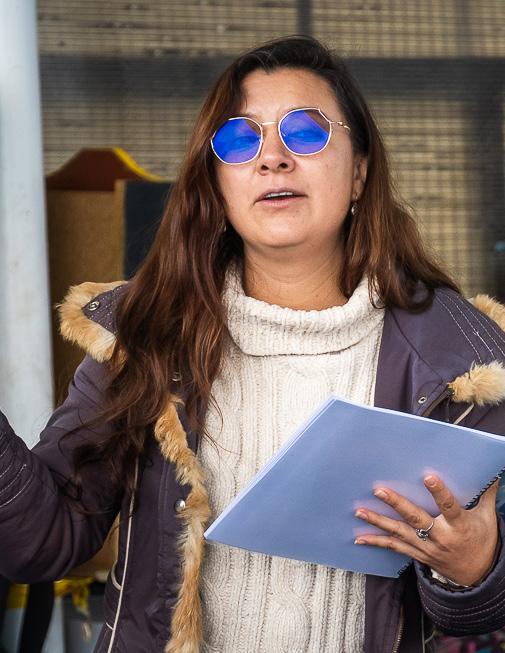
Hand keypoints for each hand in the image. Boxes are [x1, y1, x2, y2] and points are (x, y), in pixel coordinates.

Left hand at [354, 475, 499, 585]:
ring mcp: (427, 548)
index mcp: (459, 525)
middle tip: (379, 491)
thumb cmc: (483, 540)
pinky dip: (377, 542)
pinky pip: (395, 547)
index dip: (439, 492)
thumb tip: (493, 471)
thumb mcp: (488, 517)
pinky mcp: (418, 555)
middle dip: (397, 504)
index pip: (449, 506)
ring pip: (400, 533)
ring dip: (379, 522)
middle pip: (417, 519)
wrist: (478, 576)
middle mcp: (441, 537)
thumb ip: (486, 493)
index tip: (428, 477)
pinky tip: (360, 537)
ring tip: (360, 511)